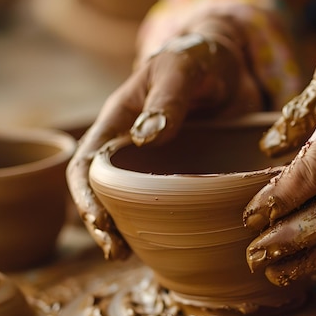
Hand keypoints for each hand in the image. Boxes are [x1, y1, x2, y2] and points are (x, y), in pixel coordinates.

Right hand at [66, 18, 263, 259]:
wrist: (230, 66)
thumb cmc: (198, 59)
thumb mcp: (182, 67)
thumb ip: (167, 97)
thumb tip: (146, 136)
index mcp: (118, 121)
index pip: (87, 162)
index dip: (86, 195)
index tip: (101, 221)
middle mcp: (132, 147)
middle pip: (102, 191)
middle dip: (102, 224)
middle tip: (117, 253)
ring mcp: (157, 164)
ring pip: (132, 203)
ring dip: (129, 230)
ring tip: (135, 256)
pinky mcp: (183, 173)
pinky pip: (167, 203)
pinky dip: (164, 224)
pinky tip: (171, 241)